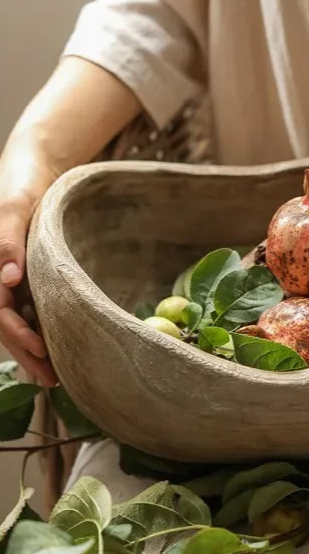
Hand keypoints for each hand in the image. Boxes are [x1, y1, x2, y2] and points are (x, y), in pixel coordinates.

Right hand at [0, 193, 56, 386]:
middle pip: (7, 325)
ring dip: (34, 350)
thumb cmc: (21, 186)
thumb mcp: (14, 208)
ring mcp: (11, 279)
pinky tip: (57, 350)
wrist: (34, 172)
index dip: (18, 333)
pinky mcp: (27, 277)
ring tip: (55, 377)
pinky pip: (31, 310)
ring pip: (19, 323)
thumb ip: (7, 242)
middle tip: (53, 381)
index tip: (41, 350)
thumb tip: (6, 279)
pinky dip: (41, 331)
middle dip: (28, 354)